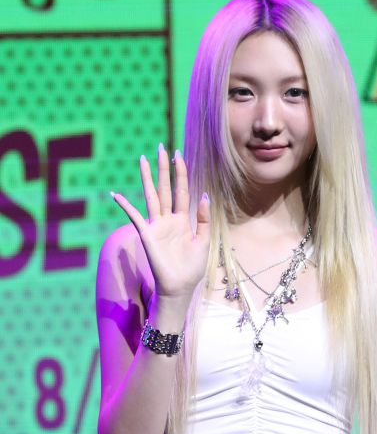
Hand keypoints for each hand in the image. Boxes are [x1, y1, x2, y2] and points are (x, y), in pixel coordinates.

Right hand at [110, 144, 210, 298]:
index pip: (182, 191)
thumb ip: (203, 218)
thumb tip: (204, 195)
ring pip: (152, 196)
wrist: (180, 286)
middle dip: (164, 168)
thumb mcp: (204, 241)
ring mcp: (156, 225)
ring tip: (142, 159)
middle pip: (166, 188)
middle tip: (161, 147)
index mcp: (183, 220)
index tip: (179, 155)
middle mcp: (168, 219)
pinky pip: (135, 217)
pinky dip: (125, 206)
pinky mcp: (147, 234)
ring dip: (147, 178)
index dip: (181, 173)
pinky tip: (115, 195)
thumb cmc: (192, 267)